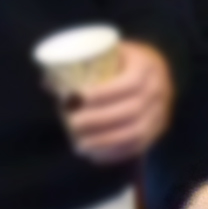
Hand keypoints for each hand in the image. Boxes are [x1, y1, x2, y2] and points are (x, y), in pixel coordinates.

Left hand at [64, 40, 172, 164]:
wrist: (158, 72)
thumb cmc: (125, 61)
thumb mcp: (110, 53)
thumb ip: (81, 64)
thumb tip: (47, 83)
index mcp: (147, 66)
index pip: (129, 83)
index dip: (104, 92)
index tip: (78, 96)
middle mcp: (158, 90)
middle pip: (130, 110)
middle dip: (98, 119)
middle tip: (72, 122)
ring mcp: (160, 113)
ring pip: (135, 132)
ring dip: (105, 141)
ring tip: (79, 145)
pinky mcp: (157, 131)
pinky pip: (138, 147)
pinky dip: (115, 154)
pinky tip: (95, 156)